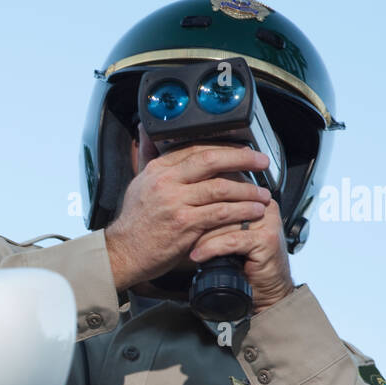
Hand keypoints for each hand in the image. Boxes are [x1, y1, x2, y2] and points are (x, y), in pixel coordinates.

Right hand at [102, 144, 272, 291]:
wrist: (123, 253)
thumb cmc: (134, 223)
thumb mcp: (138, 183)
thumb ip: (147, 156)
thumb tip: (147, 131)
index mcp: (158, 169)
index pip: (196, 148)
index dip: (225, 147)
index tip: (242, 150)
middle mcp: (166, 182)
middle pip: (212, 160)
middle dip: (243, 158)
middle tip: (262, 162)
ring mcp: (175, 202)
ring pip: (221, 187)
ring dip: (248, 189)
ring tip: (262, 193)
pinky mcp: (185, 224)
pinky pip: (221, 212)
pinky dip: (242, 210)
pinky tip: (253, 210)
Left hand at [188, 197, 294, 314]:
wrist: (266, 290)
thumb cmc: (244, 263)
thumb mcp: (225, 234)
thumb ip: (214, 216)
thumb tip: (182, 206)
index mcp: (255, 197)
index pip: (224, 185)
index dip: (200, 196)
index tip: (179, 207)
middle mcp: (264, 205)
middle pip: (224, 201)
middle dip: (198, 215)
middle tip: (177, 226)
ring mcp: (267, 221)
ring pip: (225, 220)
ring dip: (201, 235)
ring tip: (184, 246)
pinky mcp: (266, 239)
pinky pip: (231, 240)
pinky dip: (211, 248)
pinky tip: (197, 256)